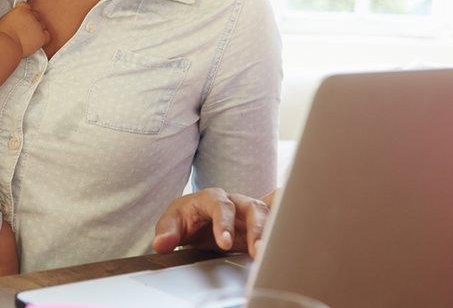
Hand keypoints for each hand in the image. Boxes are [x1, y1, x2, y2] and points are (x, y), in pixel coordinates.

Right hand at [0, 2, 49, 55]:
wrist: (7, 45)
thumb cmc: (3, 34)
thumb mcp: (5, 19)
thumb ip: (14, 15)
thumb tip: (16, 16)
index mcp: (21, 10)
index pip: (28, 7)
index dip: (26, 13)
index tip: (24, 19)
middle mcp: (31, 15)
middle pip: (36, 15)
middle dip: (33, 21)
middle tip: (27, 29)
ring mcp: (37, 26)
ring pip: (42, 25)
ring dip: (38, 29)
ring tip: (30, 36)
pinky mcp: (41, 36)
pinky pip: (47, 35)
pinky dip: (44, 38)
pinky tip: (37, 41)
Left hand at [152, 188, 280, 257]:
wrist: (195, 219)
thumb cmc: (186, 218)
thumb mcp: (171, 223)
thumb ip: (166, 233)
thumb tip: (161, 244)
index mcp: (211, 198)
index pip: (221, 206)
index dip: (223, 223)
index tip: (224, 243)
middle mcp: (234, 201)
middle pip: (251, 207)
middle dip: (256, 228)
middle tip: (257, 251)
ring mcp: (249, 211)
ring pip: (266, 215)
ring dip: (270, 233)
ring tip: (268, 254)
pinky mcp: (259, 224)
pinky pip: (278, 217)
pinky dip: (287, 221)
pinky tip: (291, 234)